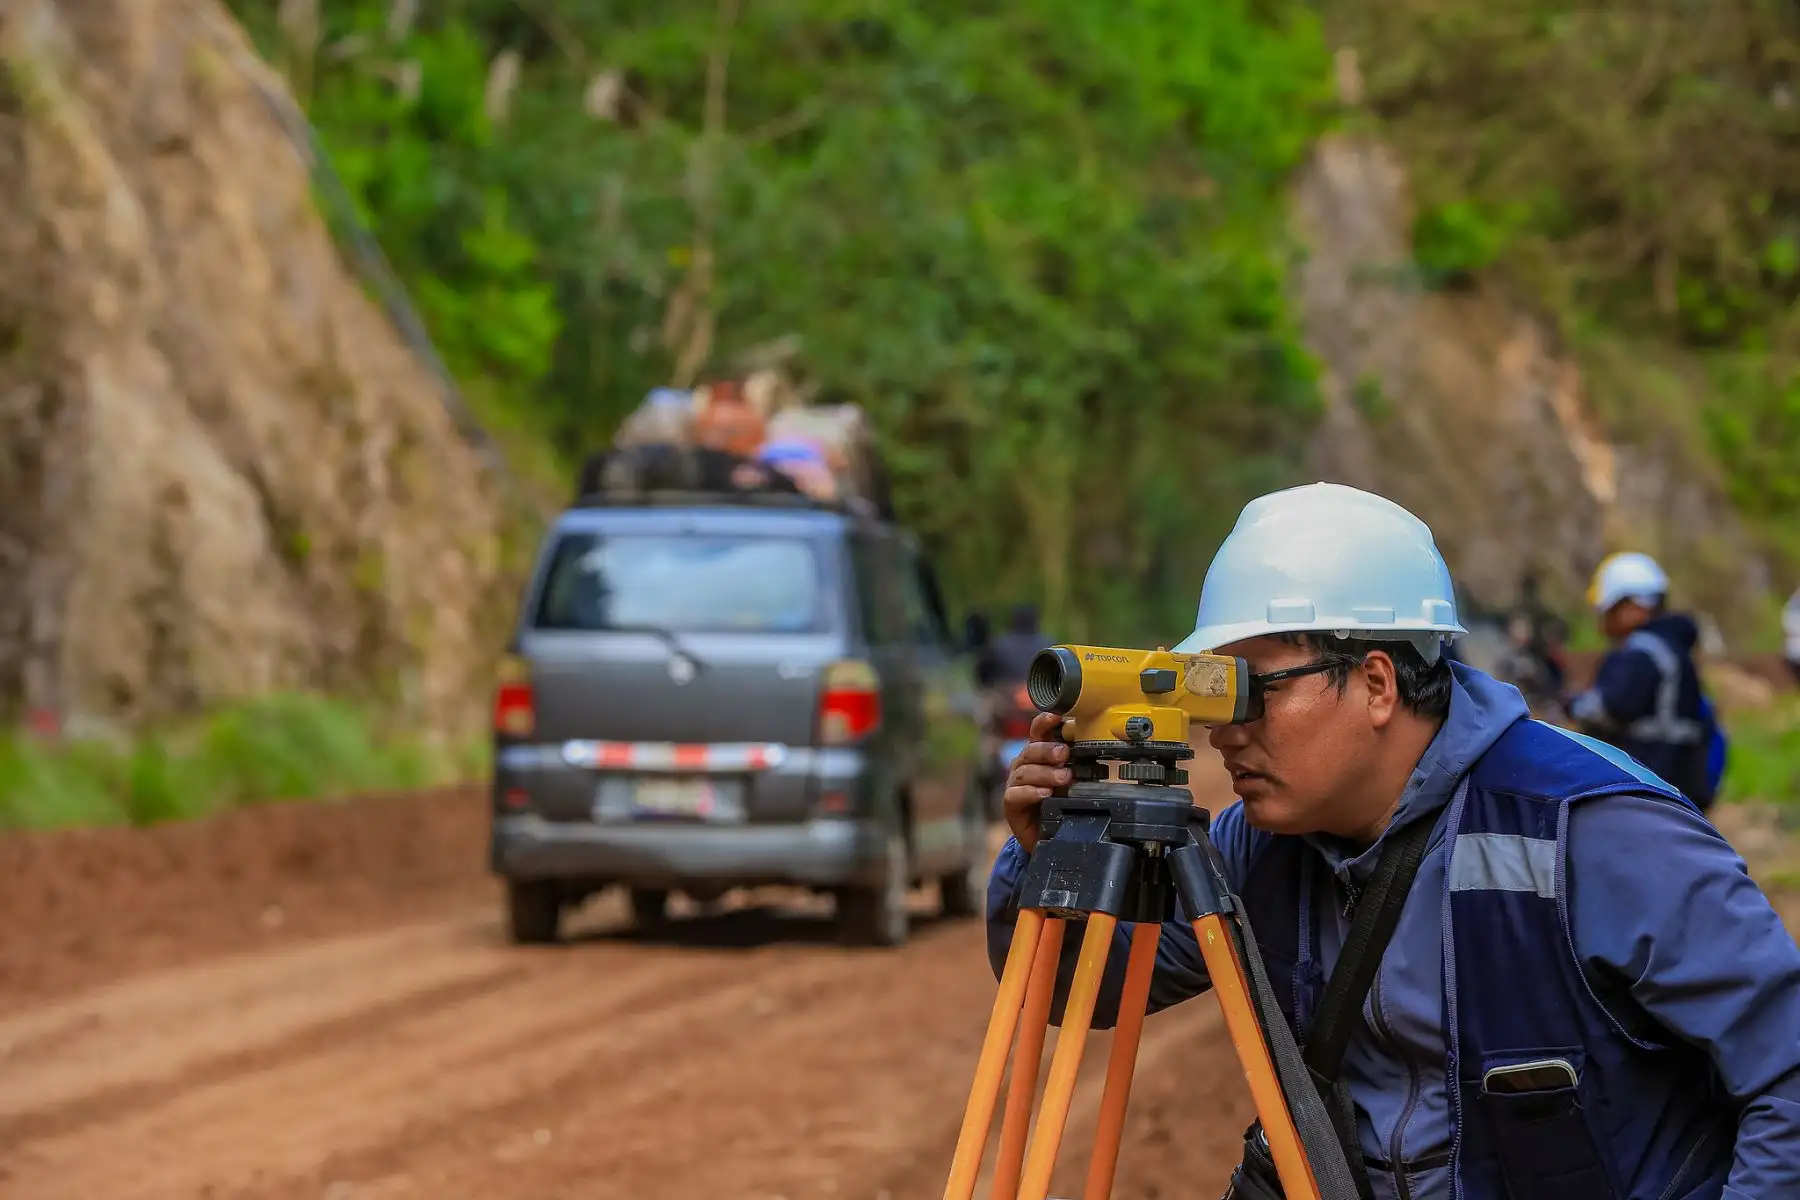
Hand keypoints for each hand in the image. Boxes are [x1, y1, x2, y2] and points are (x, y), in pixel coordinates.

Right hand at [1003, 712, 1072, 852]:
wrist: (1047, 835)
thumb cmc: (1059, 803)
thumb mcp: (1071, 781)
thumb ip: (1076, 765)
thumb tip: (1096, 748)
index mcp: (1039, 755)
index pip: (1038, 733)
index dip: (1045, 722)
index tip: (1057, 717)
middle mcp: (1025, 766)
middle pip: (1030, 750)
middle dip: (1048, 750)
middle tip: (1064, 754)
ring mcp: (1015, 784)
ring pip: (1024, 772)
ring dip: (1045, 773)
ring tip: (1063, 778)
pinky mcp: (1011, 805)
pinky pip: (1015, 794)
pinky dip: (1031, 792)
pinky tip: (1044, 793)